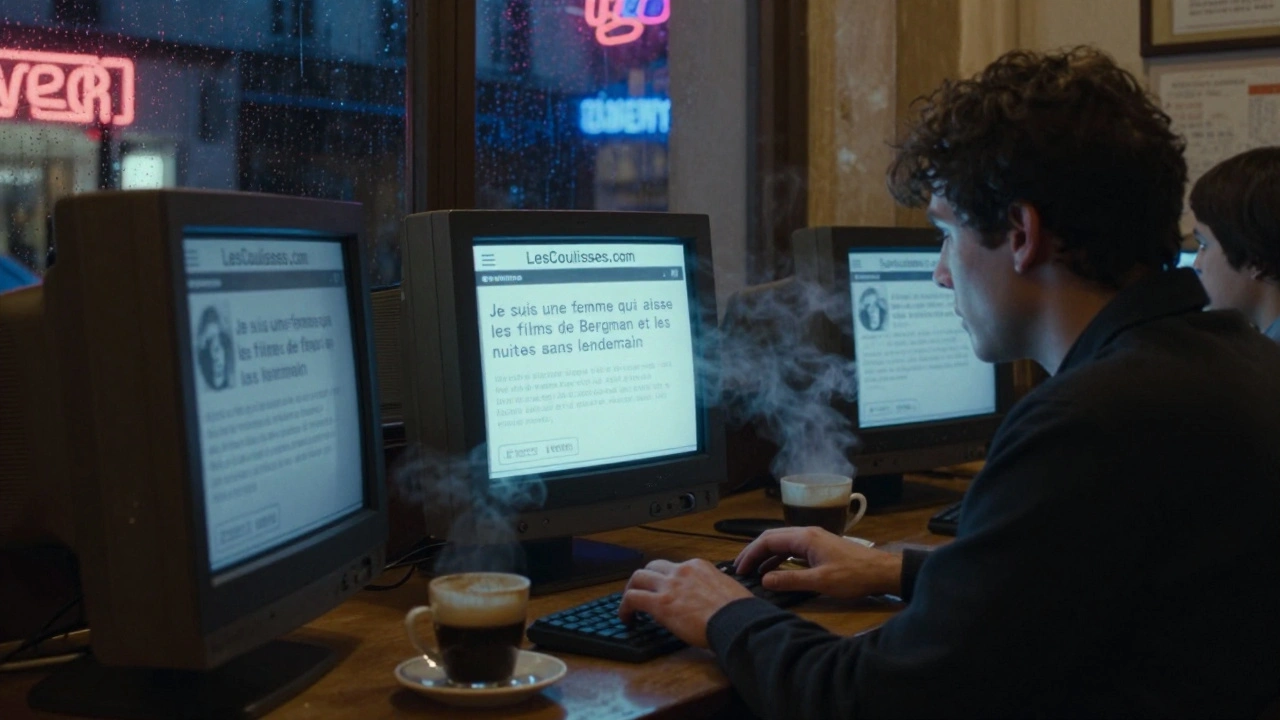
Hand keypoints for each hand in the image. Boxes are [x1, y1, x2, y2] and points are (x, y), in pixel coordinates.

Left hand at [618, 559, 753, 647]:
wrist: (737, 622)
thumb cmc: (739, 612)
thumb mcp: (728, 589)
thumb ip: (713, 589)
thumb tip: (710, 600)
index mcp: (700, 566)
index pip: (675, 567)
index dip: (667, 580)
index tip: (666, 591)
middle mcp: (682, 570)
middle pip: (653, 566)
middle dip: (645, 579)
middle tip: (642, 592)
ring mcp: (670, 585)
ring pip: (638, 577)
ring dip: (631, 590)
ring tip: (629, 605)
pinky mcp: (660, 603)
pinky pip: (632, 598)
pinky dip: (625, 607)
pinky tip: (626, 618)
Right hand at [734, 526, 901, 598]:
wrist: (881, 571)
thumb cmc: (853, 575)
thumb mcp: (820, 581)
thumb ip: (790, 580)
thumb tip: (764, 580)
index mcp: (804, 537)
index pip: (768, 540)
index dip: (750, 553)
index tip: (739, 568)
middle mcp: (806, 533)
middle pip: (772, 538)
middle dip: (753, 552)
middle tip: (739, 568)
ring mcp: (813, 539)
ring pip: (781, 542)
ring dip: (765, 555)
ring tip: (752, 571)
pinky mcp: (819, 546)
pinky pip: (791, 548)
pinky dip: (778, 557)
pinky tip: (774, 570)